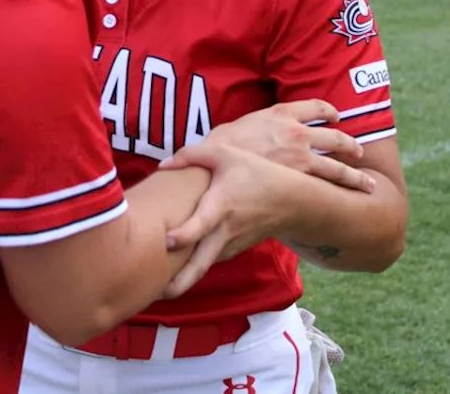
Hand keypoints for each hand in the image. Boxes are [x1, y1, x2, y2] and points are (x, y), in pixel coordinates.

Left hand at [156, 142, 374, 298]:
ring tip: (157, 291)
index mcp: (222, 204)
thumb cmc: (256, 173)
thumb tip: (161, 167)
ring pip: (204, 266)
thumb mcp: (226, 154)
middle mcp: (225, 230)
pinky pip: (209, 261)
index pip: (203, 223)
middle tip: (157, 293)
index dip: (186, 233)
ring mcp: (230, 244)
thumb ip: (191, 155)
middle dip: (181, 281)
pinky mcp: (232, 251)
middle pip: (202, 262)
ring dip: (183, 280)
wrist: (292, 201)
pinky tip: (173, 276)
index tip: (167, 241)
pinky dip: (192, 270)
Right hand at [198, 100, 370, 191]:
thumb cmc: (218, 147)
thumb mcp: (235, 126)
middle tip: (359, 151)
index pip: (315, 106)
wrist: (215, 166)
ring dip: (355, 175)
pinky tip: (347, 198)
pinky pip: (326, 185)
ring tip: (367, 183)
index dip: (329, 110)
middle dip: (350, 144)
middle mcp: (296, 132)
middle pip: (335, 136)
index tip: (336, 116)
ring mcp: (301, 157)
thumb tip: (247, 133)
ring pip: (338, 165)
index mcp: (280, 114)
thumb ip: (252, 127)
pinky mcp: (300, 180)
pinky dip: (339, 191)